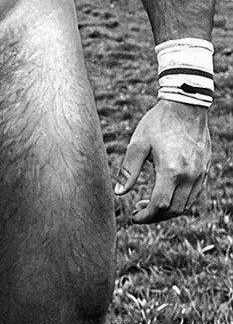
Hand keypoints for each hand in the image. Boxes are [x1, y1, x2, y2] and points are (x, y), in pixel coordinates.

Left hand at [114, 99, 210, 223]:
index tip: (133, 217)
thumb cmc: (159, 122)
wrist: (185, 106)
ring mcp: (200, 174)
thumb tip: (119, 193)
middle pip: (173, 210)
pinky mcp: (205, 169)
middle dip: (155, 216)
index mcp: (171, 171)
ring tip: (150, 204)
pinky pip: (194, 194)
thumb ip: (128, 170)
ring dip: (168, 210)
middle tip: (139, 211)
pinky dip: (181, 201)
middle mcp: (189, 176)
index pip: (159, 205)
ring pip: (185, 204)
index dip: (146, 216)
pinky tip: (168, 193)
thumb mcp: (138, 143)